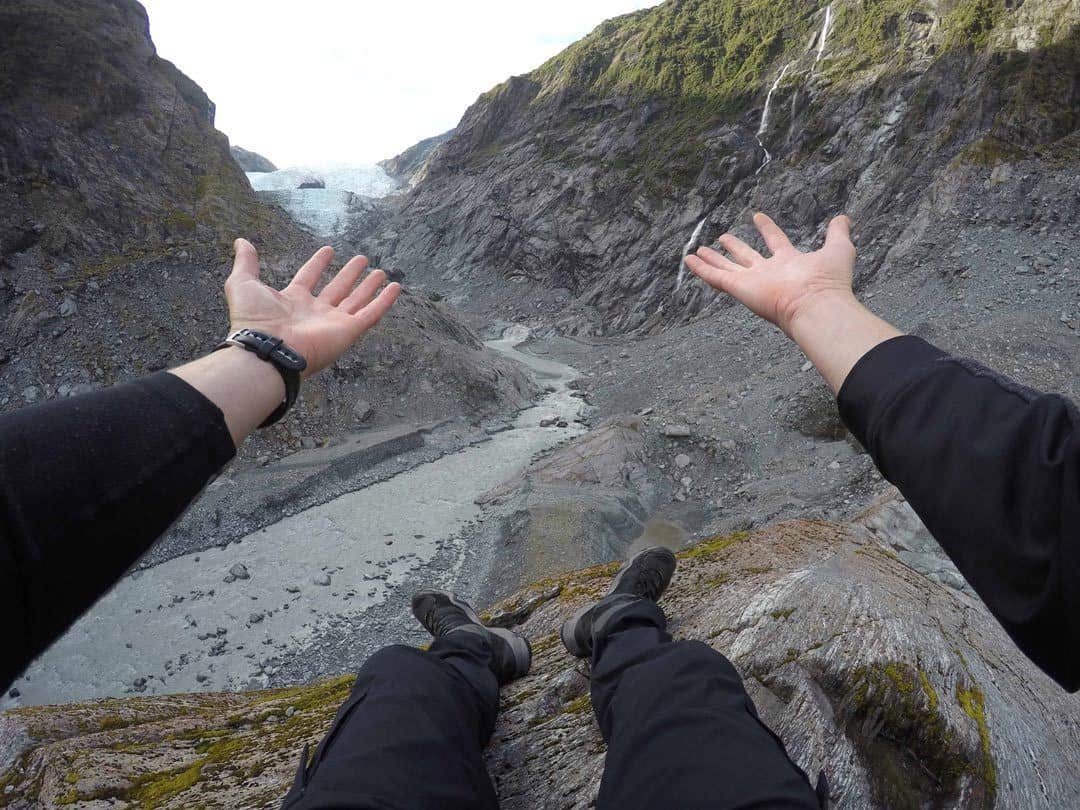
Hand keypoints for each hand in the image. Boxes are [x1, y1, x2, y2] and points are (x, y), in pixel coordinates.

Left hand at [224, 239, 400, 377]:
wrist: (267, 349)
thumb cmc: (253, 320)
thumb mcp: (243, 284)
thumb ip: (246, 263)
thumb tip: (241, 241)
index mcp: (293, 301)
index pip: (309, 278)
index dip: (318, 264)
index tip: (329, 250)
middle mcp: (315, 312)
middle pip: (337, 289)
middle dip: (349, 274)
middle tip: (362, 259)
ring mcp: (333, 322)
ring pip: (357, 300)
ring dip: (369, 286)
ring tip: (382, 272)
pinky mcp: (348, 331)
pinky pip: (371, 314)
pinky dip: (384, 301)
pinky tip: (396, 288)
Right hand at [685, 212, 856, 336]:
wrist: (815, 306)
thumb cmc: (828, 281)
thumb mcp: (838, 249)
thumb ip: (838, 233)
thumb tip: (843, 217)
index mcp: (789, 263)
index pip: (775, 242)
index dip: (767, 228)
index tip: (757, 216)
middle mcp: (768, 274)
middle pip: (746, 257)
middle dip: (735, 247)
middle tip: (723, 238)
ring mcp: (752, 282)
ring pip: (726, 268)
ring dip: (712, 260)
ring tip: (697, 251)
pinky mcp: (739, 288)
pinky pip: (716, 277)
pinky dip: (701, 270)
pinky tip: (689, 261)